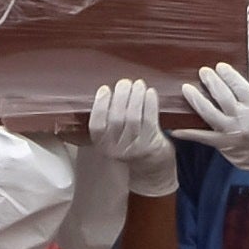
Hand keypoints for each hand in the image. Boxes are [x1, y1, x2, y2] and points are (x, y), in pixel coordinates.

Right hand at [88, 75, 177, 197]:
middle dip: (121, 96)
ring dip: (136, 97)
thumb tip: (110, 89)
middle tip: (124, 82)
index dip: (100, 105)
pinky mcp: (151, 144)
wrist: (150, 166)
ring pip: (134, 118)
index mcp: (102, 145)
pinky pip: (150, 120)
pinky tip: (150, 92)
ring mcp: (134, 148)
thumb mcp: (112, 136)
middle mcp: (116, 149)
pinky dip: (150, 104)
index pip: (97, 125)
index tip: (105, 89)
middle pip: (117, 118)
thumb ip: (107, 118)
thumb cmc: (129, 143)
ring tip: (138, 84)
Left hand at [177, 63, 248, 208]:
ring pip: (210, 114)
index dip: (229, 75)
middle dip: (211, 82)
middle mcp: (244, 120)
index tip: (220, 66)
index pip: (241, 86)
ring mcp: (231, 133)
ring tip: (187, 89)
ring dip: (196, 100)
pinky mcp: (224, 145)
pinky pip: (203, 138)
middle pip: (223, 97)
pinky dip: (189, 133)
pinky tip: (175, 128)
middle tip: (202, 71)